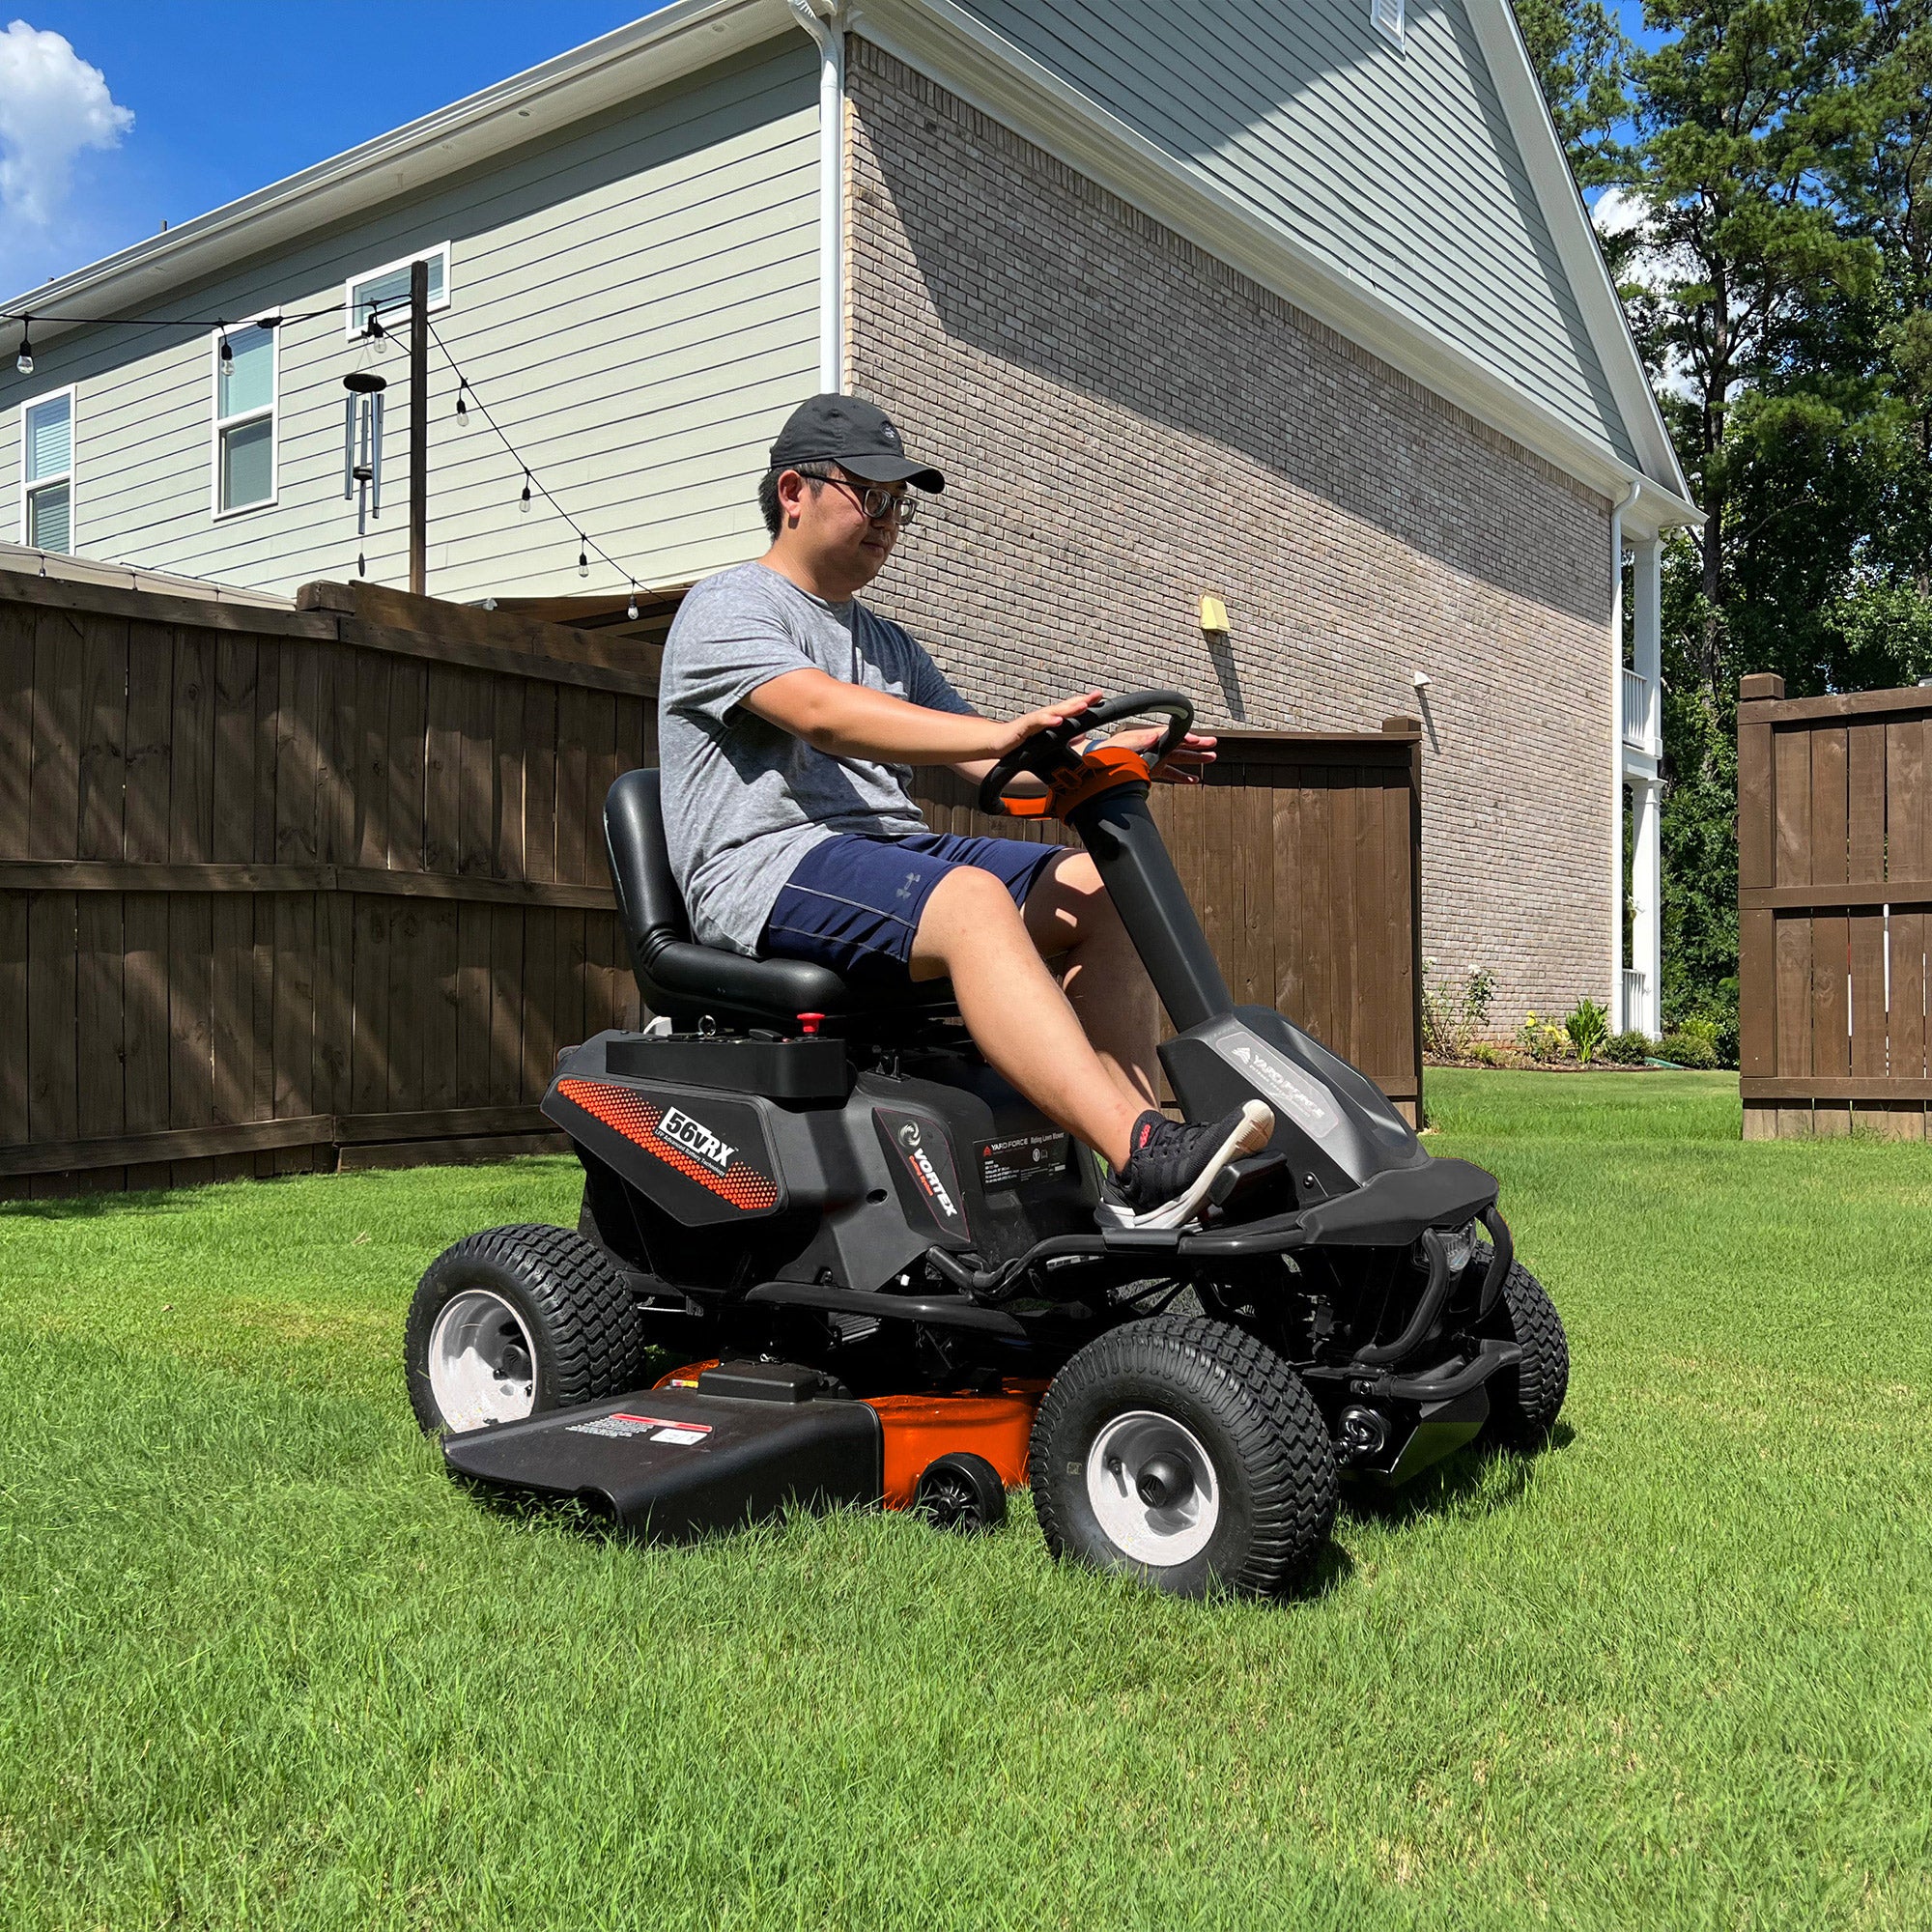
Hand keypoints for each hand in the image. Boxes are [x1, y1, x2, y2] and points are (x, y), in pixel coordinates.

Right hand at [989, 689, 1103, 756]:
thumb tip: (1082, 736)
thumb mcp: (1046, 742)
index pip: (1071, 709)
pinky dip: (1047, 721)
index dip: (1086, 702)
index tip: (1101, 697)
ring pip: (1053, 712)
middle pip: (1065, 706)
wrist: (997, 743)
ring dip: (1068, 709)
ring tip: (1083, 706)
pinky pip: (1036, 722)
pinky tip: (1058, 721)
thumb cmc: (1021, 741)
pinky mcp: (1023, 727)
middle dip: (1081, 700)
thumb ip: (1064, 738)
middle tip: (1097, 695)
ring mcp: (1034, 720)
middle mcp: (1044, 716)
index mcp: (1051, 719)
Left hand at [1092, 723, 1217, 783]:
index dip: (1186, 738)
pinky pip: (1171, 774)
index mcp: (1148, 738)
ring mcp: (1153, 759)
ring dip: (1195, 759)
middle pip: (1180, 745)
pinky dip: (1182, 777)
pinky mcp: (1151, 771)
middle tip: (1214, 744)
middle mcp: (1153, 747)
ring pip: (1179, 759)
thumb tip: (1157, 735)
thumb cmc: (1107, 752)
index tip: (1198, 741)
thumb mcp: (1123, 743)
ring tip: (1212, 758)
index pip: (1171, 736)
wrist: (1094, 766)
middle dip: (1198, 745)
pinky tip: (1194, 780)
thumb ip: (1140, 740)